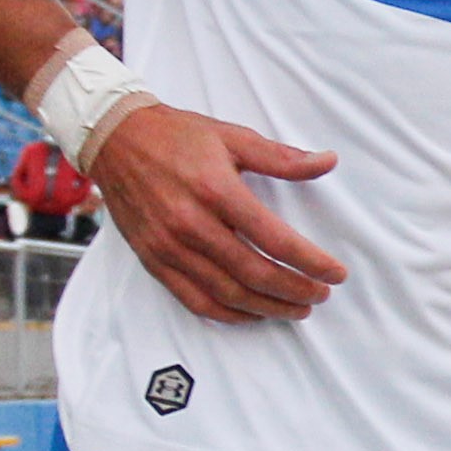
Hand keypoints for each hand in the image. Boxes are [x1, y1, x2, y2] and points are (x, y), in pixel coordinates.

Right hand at [90, 101, 346, 323]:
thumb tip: (328, 161)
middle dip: (295, 290)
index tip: (335, 273)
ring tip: (296, 308)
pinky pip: (195, 300)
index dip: (310, 261)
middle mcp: (191, 224)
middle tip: (320, 295)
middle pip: (254, 274)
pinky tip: (253, 313)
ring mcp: (170, 247)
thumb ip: (283, 157)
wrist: (115, 139)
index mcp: (216, 190)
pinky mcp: (154, 260)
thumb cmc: (176, 136)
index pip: (274, 238)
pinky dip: (229, 314)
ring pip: (228, 294)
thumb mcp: (233, 137)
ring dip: (268, 308)